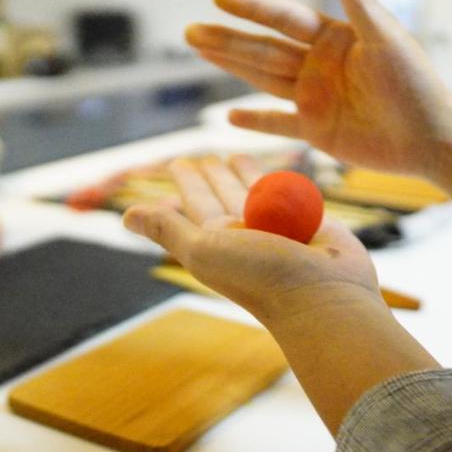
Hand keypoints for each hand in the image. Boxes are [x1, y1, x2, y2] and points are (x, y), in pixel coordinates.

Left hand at [124, 154, 438, 434]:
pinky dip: (281, 180)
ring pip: (255, 191)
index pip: (195, 202)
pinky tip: (277, 173)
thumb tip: (126, 215)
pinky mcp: (308, 222)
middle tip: (204, 156)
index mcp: (216, 241)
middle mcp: (244, 235)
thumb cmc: (261, 277)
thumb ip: (168, 228)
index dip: (187, 183)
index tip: (180, 164)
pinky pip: (290, 193)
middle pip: (223, 194)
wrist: (325, 296)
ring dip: (243, 173)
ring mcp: (277, 228)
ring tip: (234, 155)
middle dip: (211, 175)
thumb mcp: (204, 250)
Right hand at [185, 0, 451, 176]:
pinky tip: (229, 116)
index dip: (252, 7)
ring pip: (263, 79)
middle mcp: (319, 64)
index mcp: (334, 38)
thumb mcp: (387, 39)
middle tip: (188, 30)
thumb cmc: (417, 83)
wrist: (433, 136)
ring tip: (199, 49)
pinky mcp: (318, 130)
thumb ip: (361, 1)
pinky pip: (278, 125)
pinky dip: (255, 122)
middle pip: (264, 49)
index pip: (283, 18)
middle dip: (227, 40)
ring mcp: (315, 97)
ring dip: (231, 66)